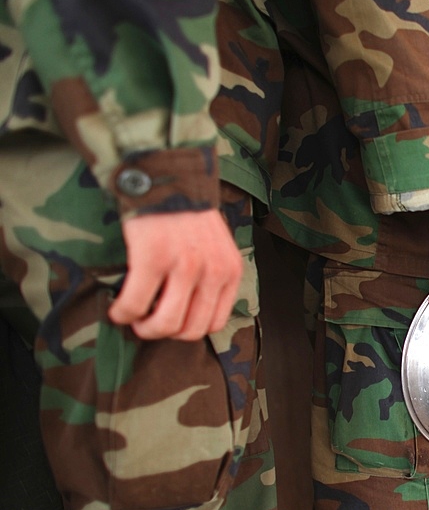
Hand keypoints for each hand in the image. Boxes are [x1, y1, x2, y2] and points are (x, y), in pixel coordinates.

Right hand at [108, 210, 242, 340]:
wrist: (166, 177)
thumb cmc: (187, 215)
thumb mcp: (217, 246)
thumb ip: (213, 275)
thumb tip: (193, 312)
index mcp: (230, 271)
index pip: (215, 323)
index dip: (188, 329)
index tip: (170, 321)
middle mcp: (212, 272)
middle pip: (190, 330)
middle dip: (164, 333)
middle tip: (147, 324)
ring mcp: (184, 266)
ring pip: (164, 324)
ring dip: (143, 329)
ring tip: (132, 318)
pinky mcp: (153, 258)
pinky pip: (135, 304)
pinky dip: (122, 313)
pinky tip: (117, 308)